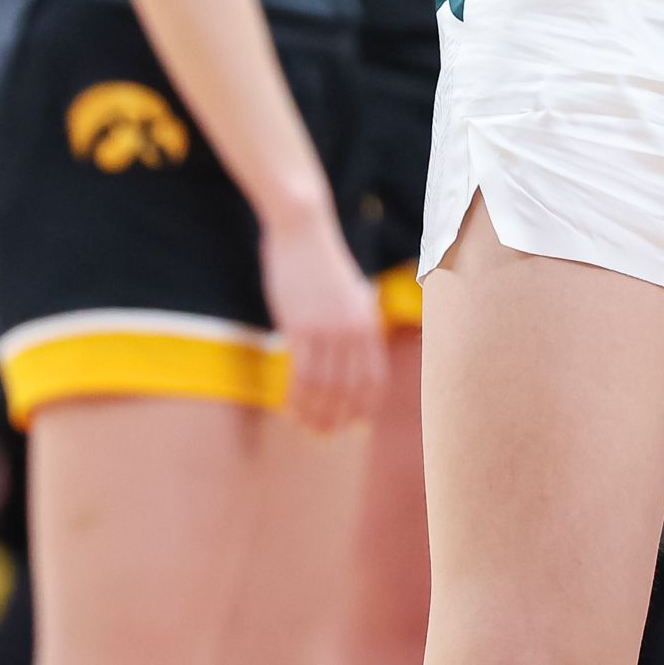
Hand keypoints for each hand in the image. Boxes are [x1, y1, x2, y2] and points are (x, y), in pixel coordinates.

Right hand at [259, 212, 386, 433]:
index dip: (365, 407)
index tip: (353, 425)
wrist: (303, 230)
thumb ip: (353, 323)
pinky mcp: (302, 327)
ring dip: (315, 414)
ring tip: (306, 428)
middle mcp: (355, 331)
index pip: (374, 379)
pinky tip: (289, 408)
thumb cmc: (321, 262)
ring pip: (325, 388)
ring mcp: (329, 330)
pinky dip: (296, 397)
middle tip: (324, 434)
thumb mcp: (349, 294)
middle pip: (350, 390)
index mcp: (369, 323)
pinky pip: (301, 374)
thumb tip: (350, 353)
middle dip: (338, 418)